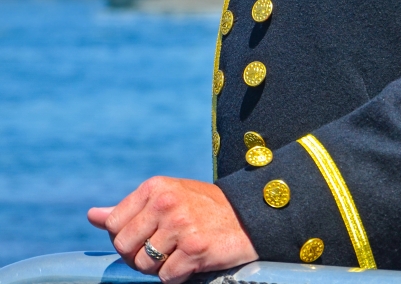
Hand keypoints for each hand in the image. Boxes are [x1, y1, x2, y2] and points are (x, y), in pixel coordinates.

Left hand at [88, 176, 257, 282]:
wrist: (247, 216)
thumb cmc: (202, 208)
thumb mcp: (165, 198)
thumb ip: (129, 209)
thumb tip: (92, 216)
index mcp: (155, 187)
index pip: (113, 225)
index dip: (125, 240)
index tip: (145, 238)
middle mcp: (165, 202)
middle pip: (124, 248)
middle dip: (138, 257)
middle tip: (162, 251)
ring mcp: (180, 224)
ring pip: (144, 266)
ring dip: (159, 268)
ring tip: (178, 253)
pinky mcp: (194, 247)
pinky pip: (166, 277)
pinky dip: (176, 276)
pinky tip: (191, 262)